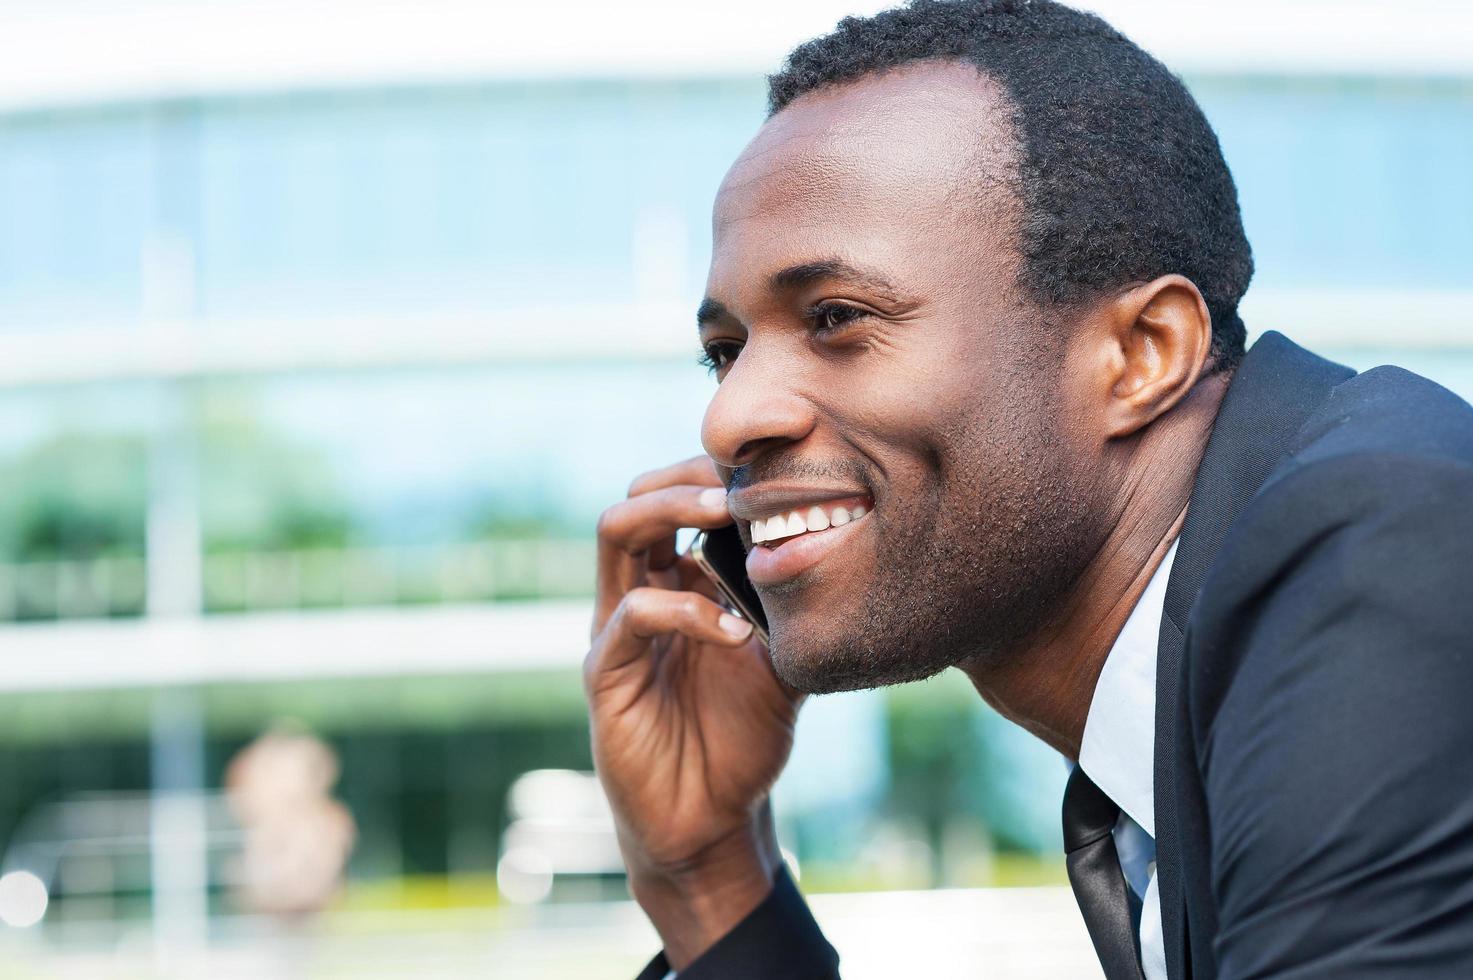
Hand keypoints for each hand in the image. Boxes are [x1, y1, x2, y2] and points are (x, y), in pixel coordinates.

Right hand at [586, 455, 803, 967]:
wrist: (711, 821)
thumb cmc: (742, 738)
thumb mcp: (785, 662)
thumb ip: (797, 612)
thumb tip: (848, 556)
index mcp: (676, 584)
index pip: (676, 500)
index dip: (714, 473)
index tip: (771, 465)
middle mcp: (638, 595)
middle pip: (638, 499)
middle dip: (689, 476)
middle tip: (744, 480)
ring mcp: (616, 631)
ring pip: (617, 534)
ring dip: (673, 511)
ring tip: (729, 515)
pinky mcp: (606, 674)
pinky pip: (632, 615)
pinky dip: (687, 609)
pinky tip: (735, 631)